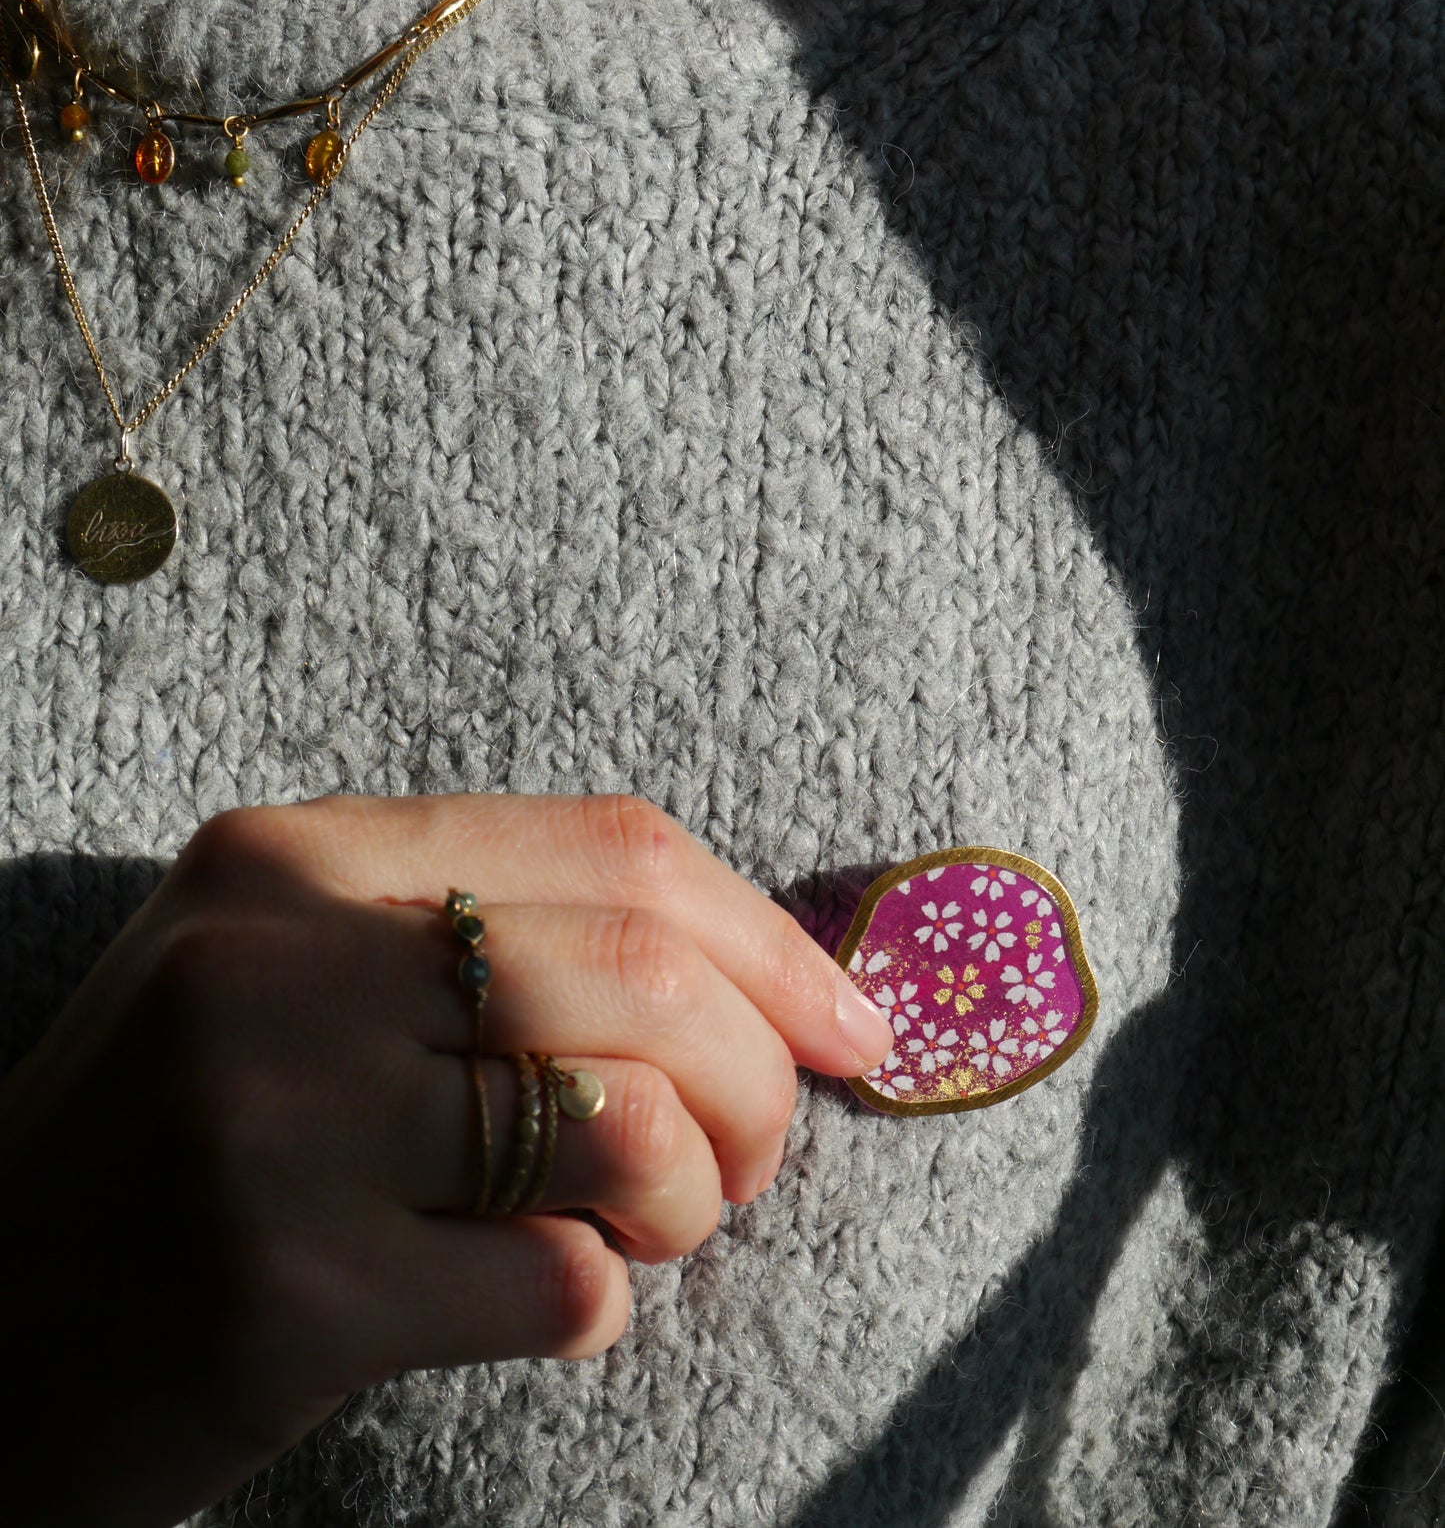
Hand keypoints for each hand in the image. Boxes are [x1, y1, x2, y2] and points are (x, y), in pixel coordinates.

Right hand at [0, 791, 893, 1527]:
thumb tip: (761, 978)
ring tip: (640, 1230)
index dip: (770, 937)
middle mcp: (276, 960)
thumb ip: (485, 944)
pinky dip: (599, 1308)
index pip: (614, 846)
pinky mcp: (282, 1296)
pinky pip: (564, 1285)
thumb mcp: (287, 982)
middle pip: (645, 975)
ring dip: (693, 1198)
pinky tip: (536, 1309)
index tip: (853, 1024)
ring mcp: (271, 1123)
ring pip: (630, 1124)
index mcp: (292, 857)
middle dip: (760, 1080)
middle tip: (754, 1155)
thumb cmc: (174, 1151)